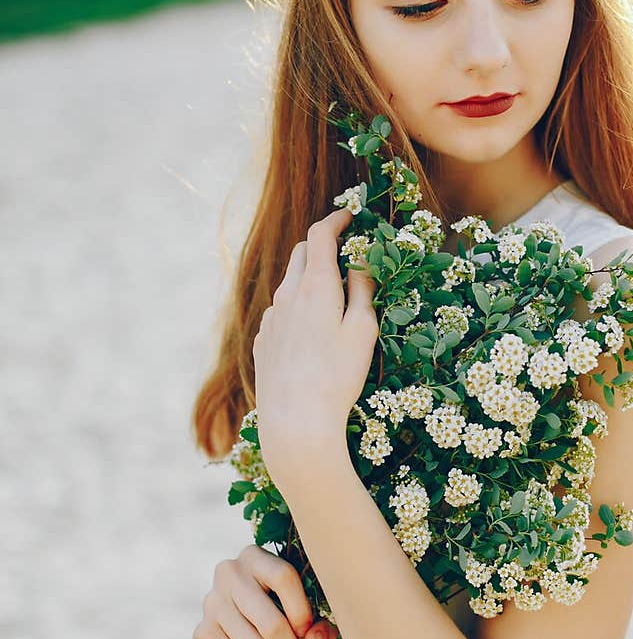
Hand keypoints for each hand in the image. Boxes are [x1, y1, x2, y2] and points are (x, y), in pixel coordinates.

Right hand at [188, 545, 341, 638]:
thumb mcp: (306, 612)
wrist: (235, 634)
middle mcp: (228, 574)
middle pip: (272, 623)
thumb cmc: (279, 613)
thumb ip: (321, 625)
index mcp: (255, 557)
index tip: (307, 630)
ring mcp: (211, 604)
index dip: (302, 611)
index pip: (283, 577)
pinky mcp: (202, 636)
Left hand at [253, 206, 377, 485]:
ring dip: (310, 280)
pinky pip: (281, 314)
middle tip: (346, 254)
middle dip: (323, 246)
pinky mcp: (263, 342)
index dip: (336, 220)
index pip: (321, 234)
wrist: (295, 422)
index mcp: (315, 286)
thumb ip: (363, 290)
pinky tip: (312, 337)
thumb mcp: (363, 330)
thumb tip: (361, 262)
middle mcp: (286, 295)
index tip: (350, 217)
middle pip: (301, 254)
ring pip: (290, 285)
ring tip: (333, 302)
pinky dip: (297, 309)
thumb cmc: (338, 377)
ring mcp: (271, 319)